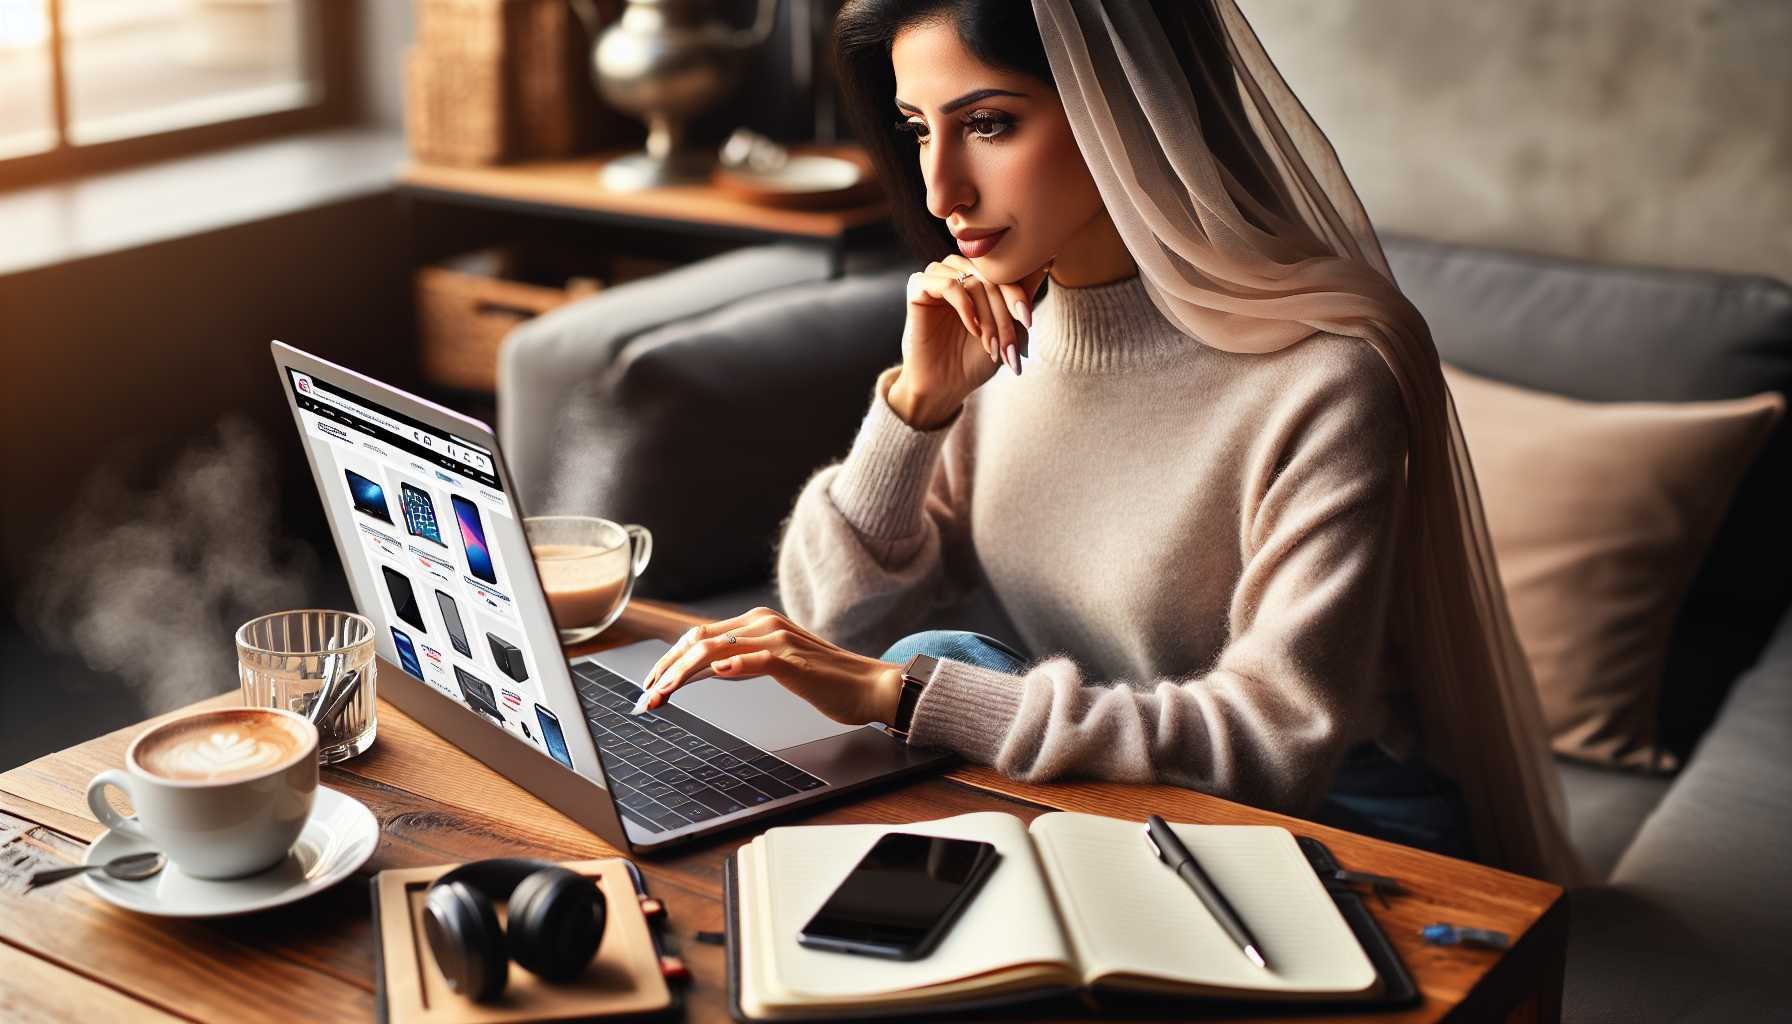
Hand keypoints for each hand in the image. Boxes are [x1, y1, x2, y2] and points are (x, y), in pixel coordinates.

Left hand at [639, 608, 905, 726]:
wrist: (869, 687)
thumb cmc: (826, 681)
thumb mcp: (775, 667)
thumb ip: (742, 663)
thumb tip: (706, 671)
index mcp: (757, 623)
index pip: (699, 637)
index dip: (669, 660)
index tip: (650, 685)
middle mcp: (763, 624)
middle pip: (698, 640)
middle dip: (665, 669)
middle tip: (646, 696)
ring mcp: (778, 640)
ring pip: (715, 650)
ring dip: (681, 674)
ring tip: (662, 695)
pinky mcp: (793, 660)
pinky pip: (756, 660)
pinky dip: (731, 668)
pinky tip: (715, 676)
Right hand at [890, 256, 1048, 428]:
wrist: (947, 386)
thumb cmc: (977, 358)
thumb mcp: (1010, 327)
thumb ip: (1023, 295)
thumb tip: (1048, 260)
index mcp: (978, 274)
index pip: (1004, 269)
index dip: (1019, 294)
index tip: (1028, 322)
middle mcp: (957, 269)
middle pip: (991, 274)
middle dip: (1004, 312)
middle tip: (1007, 345)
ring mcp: (937, 276)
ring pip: (972, 279)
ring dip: (987, 314)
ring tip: (989, 343)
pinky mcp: (918, 288)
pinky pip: (948, 284)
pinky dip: (965, 307)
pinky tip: (971, 329)